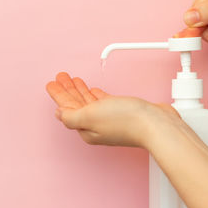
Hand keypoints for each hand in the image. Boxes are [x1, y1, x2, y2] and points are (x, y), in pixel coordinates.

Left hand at [45, 72, 179, 147]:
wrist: (155, 124)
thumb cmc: (127, 122)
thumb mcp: (91, 116)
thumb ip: (72, 116)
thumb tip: (59, 114)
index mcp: (86, 128)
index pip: (67, 109)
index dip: (59, 95)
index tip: (52, 83)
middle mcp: (97, 126)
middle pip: (77, 105)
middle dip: (68, 90)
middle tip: (61, 78)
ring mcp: (110, 119)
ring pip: (90, 102)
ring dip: (81, 90)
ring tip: (74, 80)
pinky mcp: (123, 113)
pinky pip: (104, 102)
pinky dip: (96, 95)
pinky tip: (94, 91)